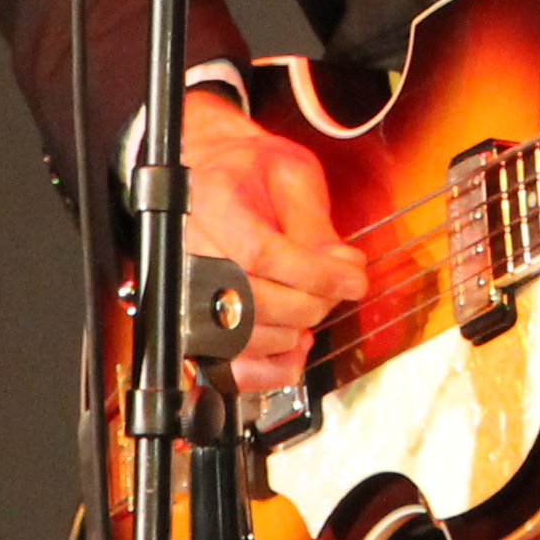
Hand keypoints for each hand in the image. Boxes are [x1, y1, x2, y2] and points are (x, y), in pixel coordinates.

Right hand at [178, 87, 363, 397]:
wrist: (212, 174)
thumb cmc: (248, 171)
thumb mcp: (291, 174)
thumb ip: (315, 223)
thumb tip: (343, 268)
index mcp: (212, 202)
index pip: (260, 253)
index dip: (314, 274)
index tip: (352, 278)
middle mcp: (188, 250)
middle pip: (253, 300)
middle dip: (313, 302)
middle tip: (341, 286)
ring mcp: (187, 291)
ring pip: (244, 336)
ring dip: (296, 330)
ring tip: (318, 303)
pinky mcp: (197, 324)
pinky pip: (230, 366)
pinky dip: (271, 368)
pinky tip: (296, 343)